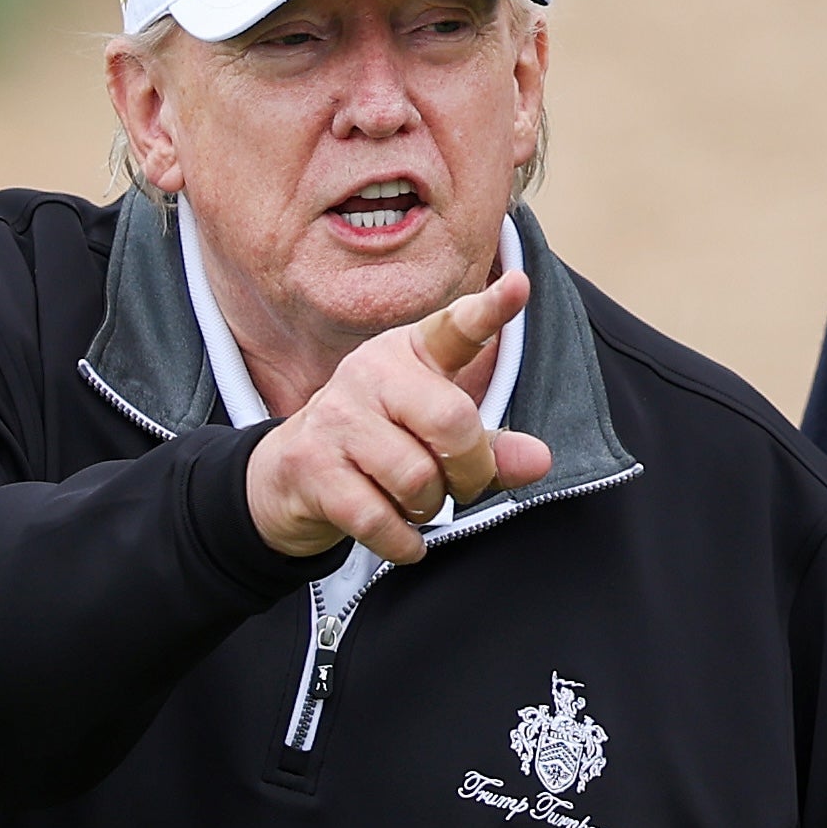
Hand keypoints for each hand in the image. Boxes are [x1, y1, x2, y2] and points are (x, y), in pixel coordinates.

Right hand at [244, 271, 553, 564]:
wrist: (287, 476)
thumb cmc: (380, 447)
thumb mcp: (436, 436)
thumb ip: (491, 447)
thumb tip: (540, 460)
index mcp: (408, 353)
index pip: (455, 327)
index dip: (490, 310)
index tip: (520, 286)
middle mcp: (370, 373)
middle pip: (452, 422)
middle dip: (471, 470)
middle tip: (461, 484)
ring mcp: (336, 418)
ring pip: (417, 478)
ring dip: (430, 508)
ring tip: (417, 503)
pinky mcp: (312, 467)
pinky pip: (379, 518)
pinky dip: (403, 541)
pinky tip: (403, 537)